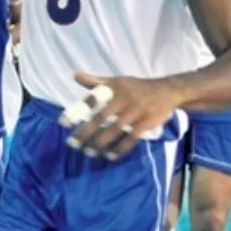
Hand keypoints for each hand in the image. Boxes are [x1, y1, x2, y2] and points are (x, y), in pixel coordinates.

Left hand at [61, 72, 181, 159]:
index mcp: (114, 88)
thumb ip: (95, 81)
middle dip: (86, 132)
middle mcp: (123, 98)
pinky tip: (109, 156)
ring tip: (88, 153)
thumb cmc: (136, 87)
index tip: (63, 123)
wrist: (167, 90)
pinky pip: (131, 138)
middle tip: (72, 144)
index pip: (92, 99)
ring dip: (100, 143)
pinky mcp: (146, 122)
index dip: (77, 110)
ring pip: (114, 130)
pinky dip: (120, 148)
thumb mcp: (117, 81)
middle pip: (101, 118)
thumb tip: (74, 74)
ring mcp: (135, 111)